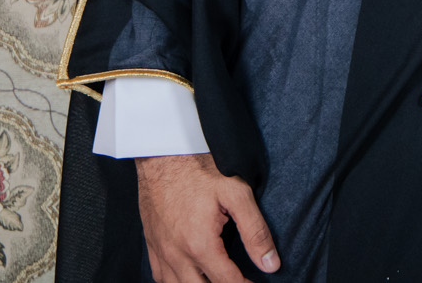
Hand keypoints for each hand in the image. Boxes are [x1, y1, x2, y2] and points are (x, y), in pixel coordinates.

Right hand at [133, 152, 278, 281]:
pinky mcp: (151, 243)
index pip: (226, 282)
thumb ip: (255, 231)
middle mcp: (176, 254)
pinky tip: (188, 277)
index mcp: (200, 244)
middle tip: (239, 282)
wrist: (163, 151)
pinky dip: (175, 282)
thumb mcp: (237, 193)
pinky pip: (159, 276)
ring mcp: (160, 250)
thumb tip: (270, 263)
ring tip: (216, 280)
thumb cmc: (200, 167)